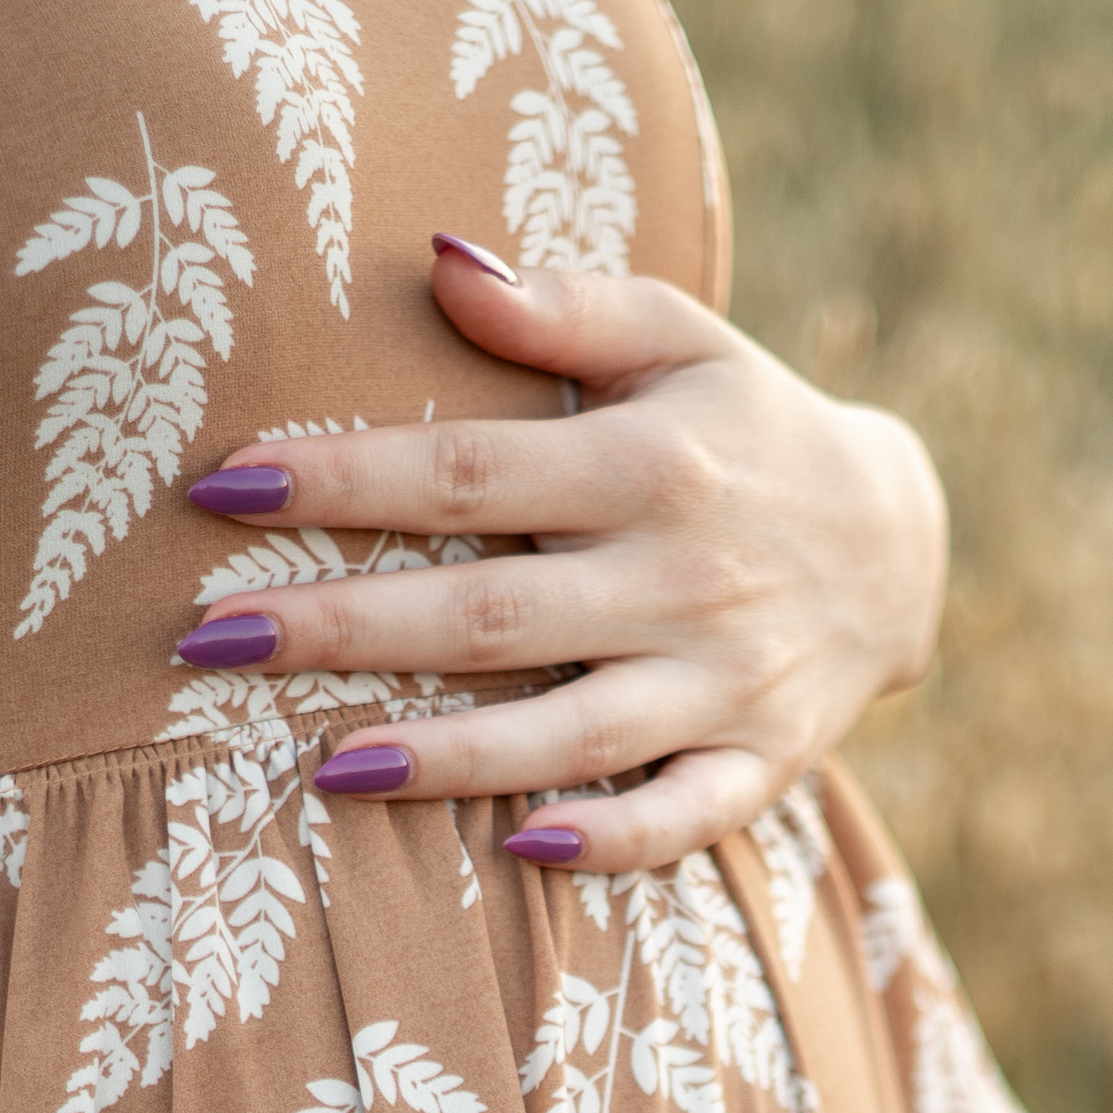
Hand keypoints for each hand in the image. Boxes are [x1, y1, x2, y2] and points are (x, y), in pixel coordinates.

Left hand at [179, 241, 946, 872]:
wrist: (901, 543)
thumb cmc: (748, 427)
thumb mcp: (679, 337)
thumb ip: (564, 307)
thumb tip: (438, 262)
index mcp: (651, 464)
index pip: (471, 473)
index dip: (345, 481)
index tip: (224, 489)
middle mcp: (684, 578)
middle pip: (490, 612)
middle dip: (346, 627)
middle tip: (210, 639)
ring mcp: (723, 682)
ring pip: (571, 732)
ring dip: (450, 755)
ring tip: (328, 767)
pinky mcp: (759, 762)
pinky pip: (683, 816)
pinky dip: (611, 839)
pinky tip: (520, 849)